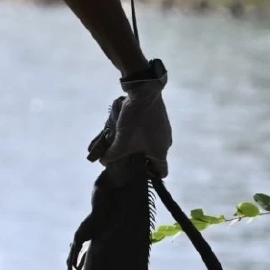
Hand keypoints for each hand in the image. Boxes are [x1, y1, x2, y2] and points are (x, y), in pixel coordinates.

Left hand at [87, 59, 171, 176]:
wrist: (144, 91)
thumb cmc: (137, 121)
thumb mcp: (121, 141)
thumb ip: (112, 155)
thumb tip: (104, 161)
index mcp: (160, 152)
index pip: (161, 173)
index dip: (149, 177)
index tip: (136, 175)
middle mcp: (165, 143)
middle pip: (152, 158)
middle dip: (137, 160)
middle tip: (124, 161)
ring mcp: (163, 130)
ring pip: (148, 144)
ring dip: (135, 146)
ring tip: (120, 145)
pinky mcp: (158, 119)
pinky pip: (148, 133)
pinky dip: (137, 135)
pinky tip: (124, 132)